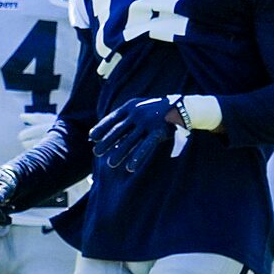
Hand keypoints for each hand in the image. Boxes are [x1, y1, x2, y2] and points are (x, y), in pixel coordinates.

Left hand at [91, 93, 218, 175]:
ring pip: (130, 140)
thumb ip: (123, 117)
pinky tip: (130, 167)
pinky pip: (145, 147)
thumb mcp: (138, 108)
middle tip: (96, 152)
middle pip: (118, 130)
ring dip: (120, 153)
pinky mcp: (158, 132)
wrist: (181, 107)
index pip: (112, 118)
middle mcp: (138, 113)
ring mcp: (148, 122)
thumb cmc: (154, 110)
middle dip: (107, 142)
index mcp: (131, 106)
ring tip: (110, 164)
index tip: (93, 138)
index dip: (102, 128)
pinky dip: (137, 157)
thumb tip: (104, 131)